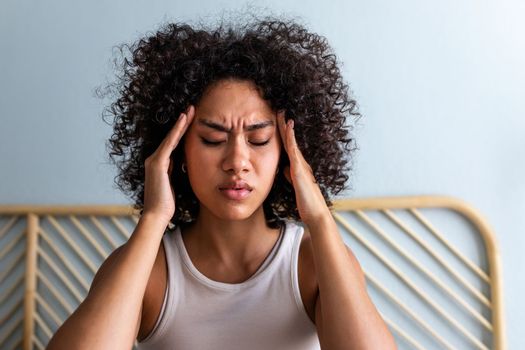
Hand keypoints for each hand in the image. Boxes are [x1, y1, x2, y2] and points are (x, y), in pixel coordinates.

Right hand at [142, 105, 194, 222]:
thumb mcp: (176, 184)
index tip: (193, 120)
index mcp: (160, 165)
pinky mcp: (157, 163)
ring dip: (181, 123)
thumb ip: (178, 173)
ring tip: (191, 110)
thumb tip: (187, 165)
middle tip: (193, 108)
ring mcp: (154, 160)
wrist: (157, 215)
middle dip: (183, 123)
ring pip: (171, 137)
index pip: (174, 144)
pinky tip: (184, 120)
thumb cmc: (168, 204)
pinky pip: (170, 143)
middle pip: (172, 137)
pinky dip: (177, 131)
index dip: (183, 132)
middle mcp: (155, 159)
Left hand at [277, 111, 330, 225]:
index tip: (278, 121)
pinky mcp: (299, 169)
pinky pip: (294, 150)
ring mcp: (301, 165)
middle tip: (280, 110)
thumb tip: (284, 168)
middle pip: (290, 140)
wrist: (316, 213)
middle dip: (284, 125)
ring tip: (281, 112)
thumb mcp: (295, 186)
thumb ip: (290, 176)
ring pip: (292, 141)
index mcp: (298, 167)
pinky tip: (288, 127)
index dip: (284, 134)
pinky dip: (291, 137)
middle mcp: (301, 163)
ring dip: (287, 127)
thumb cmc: (306, 203)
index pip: (289, 147)